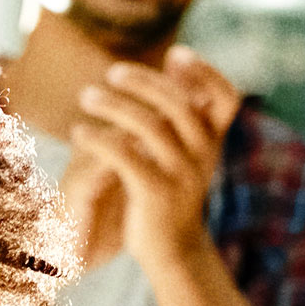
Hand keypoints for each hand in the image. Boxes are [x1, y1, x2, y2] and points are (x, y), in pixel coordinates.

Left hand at [68, 46, 238, 270]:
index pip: (226, 98)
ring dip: (114, 106)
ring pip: (149, 127)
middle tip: (111, 73)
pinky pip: (125, 157)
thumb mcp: (187, 149)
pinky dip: (99, 139)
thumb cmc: (174, 191)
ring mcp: (181, 175)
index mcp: (213, 141)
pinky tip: (78, 132)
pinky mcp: (154, 194)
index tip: (176, 53)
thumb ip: (183, 108)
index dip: (206, 72)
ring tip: (86, 96)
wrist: (172, 252)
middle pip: (178, 104)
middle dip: (143, 82)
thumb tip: (176, 60)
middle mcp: (203, 155)